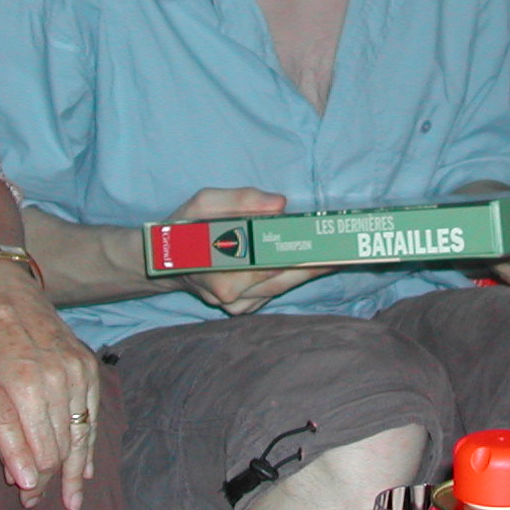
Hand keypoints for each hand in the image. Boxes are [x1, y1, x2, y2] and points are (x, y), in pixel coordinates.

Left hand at [0, 260, 102, 509]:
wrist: (11, 301)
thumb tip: (13, 475)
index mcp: (24, 388)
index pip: (39, 452)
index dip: (34, 480)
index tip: (27, 499)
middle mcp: (56, 382)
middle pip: (60, 448)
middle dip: (50, 480)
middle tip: (40, 502)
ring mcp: (77, 375)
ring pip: (80, 435)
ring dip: (74, 470)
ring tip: (72, 499)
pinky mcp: (88, 369)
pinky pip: (92, 415)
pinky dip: (88, 443)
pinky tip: (85, 467)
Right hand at [168, 186, 330, 315]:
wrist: (164, 263)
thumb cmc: (184, 228)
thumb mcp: (203, 203)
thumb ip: (240, 200)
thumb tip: (280, 204)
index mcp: (220, 270)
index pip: (270, 261)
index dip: (301, 254)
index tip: (327, 246)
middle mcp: (231, 295)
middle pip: (282, 279)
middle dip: (314, 265)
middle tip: (344, 252)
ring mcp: (237, 306)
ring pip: (281, 288)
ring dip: (308, 272)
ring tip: (336, 256)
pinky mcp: (242, 309)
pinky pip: (273, 293)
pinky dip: (290, 278)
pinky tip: (309, 264)